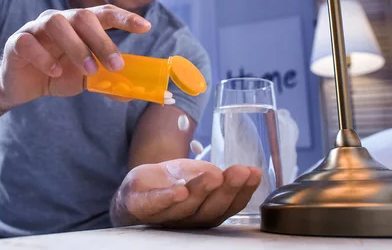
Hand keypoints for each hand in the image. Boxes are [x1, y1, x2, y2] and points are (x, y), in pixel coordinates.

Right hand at [0, 5, 150, 107]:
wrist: (21, 85)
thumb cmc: (57, 74)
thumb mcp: (85, 80)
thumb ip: (106, 82)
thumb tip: (130, 93)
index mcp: (79, 25)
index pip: (104, 13)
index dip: (125, 18)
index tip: (146, 27)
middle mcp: (60, 20)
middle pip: (82, 16)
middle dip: (103, 40)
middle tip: (116, 65)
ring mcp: (36, 28)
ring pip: (56, 23)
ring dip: (76, 47)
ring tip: (88, 70)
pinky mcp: (16, 42)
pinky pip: (28, 42)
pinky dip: (44, 56)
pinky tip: (54, 72)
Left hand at [113, 159, 261, 228]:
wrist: (137, 189)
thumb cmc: (172, 184)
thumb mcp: (198, 176)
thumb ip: (218, 177)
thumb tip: (247, 172)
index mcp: (206, 213)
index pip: (228, 206)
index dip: (243, 192)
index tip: (254, 173)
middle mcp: (188, 219)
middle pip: (210, 209)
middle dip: (227, 190)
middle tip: (239, 172)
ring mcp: (164, 215)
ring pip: (186, 206)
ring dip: (201, 190)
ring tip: (214, 176)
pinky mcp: (141, 206)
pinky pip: (154, 204)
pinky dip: (167, 198)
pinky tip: (179, 190)